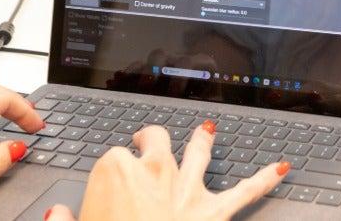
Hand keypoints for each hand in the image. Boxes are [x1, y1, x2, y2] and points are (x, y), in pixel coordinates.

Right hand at [46, 122, 289, 220]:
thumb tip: (57, 214)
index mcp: (116, 173)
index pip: (113, 157)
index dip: (112, 169)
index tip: (108, 180)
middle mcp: (155, 172)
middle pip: (156, 141)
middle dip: (151, 138)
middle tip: (147, 139)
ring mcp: (186, 188)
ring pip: (199, 152)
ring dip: (203, 141)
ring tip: (209, 129)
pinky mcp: (213, 211)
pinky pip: (245, 192)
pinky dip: (265, 179)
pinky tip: (283, 168)